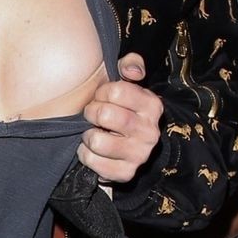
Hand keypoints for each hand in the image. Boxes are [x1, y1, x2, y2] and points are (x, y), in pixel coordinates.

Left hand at [78, 54, 162, 183]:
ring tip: (94, 132)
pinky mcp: (126, 173)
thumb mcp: (129, 84)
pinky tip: (92, 150)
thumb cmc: (124, 109)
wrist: (131, 145)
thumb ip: (130, 65)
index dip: (101, 92)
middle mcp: (150, 132)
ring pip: (97, 140)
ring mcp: (139, 155)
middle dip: (91, 112)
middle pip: (104, 114)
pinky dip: (85, 155)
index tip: (101, 97)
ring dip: (88, 135)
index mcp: (152, 106)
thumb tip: (131, 71)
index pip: (115, 90)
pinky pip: (93, 162)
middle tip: (93, 115)